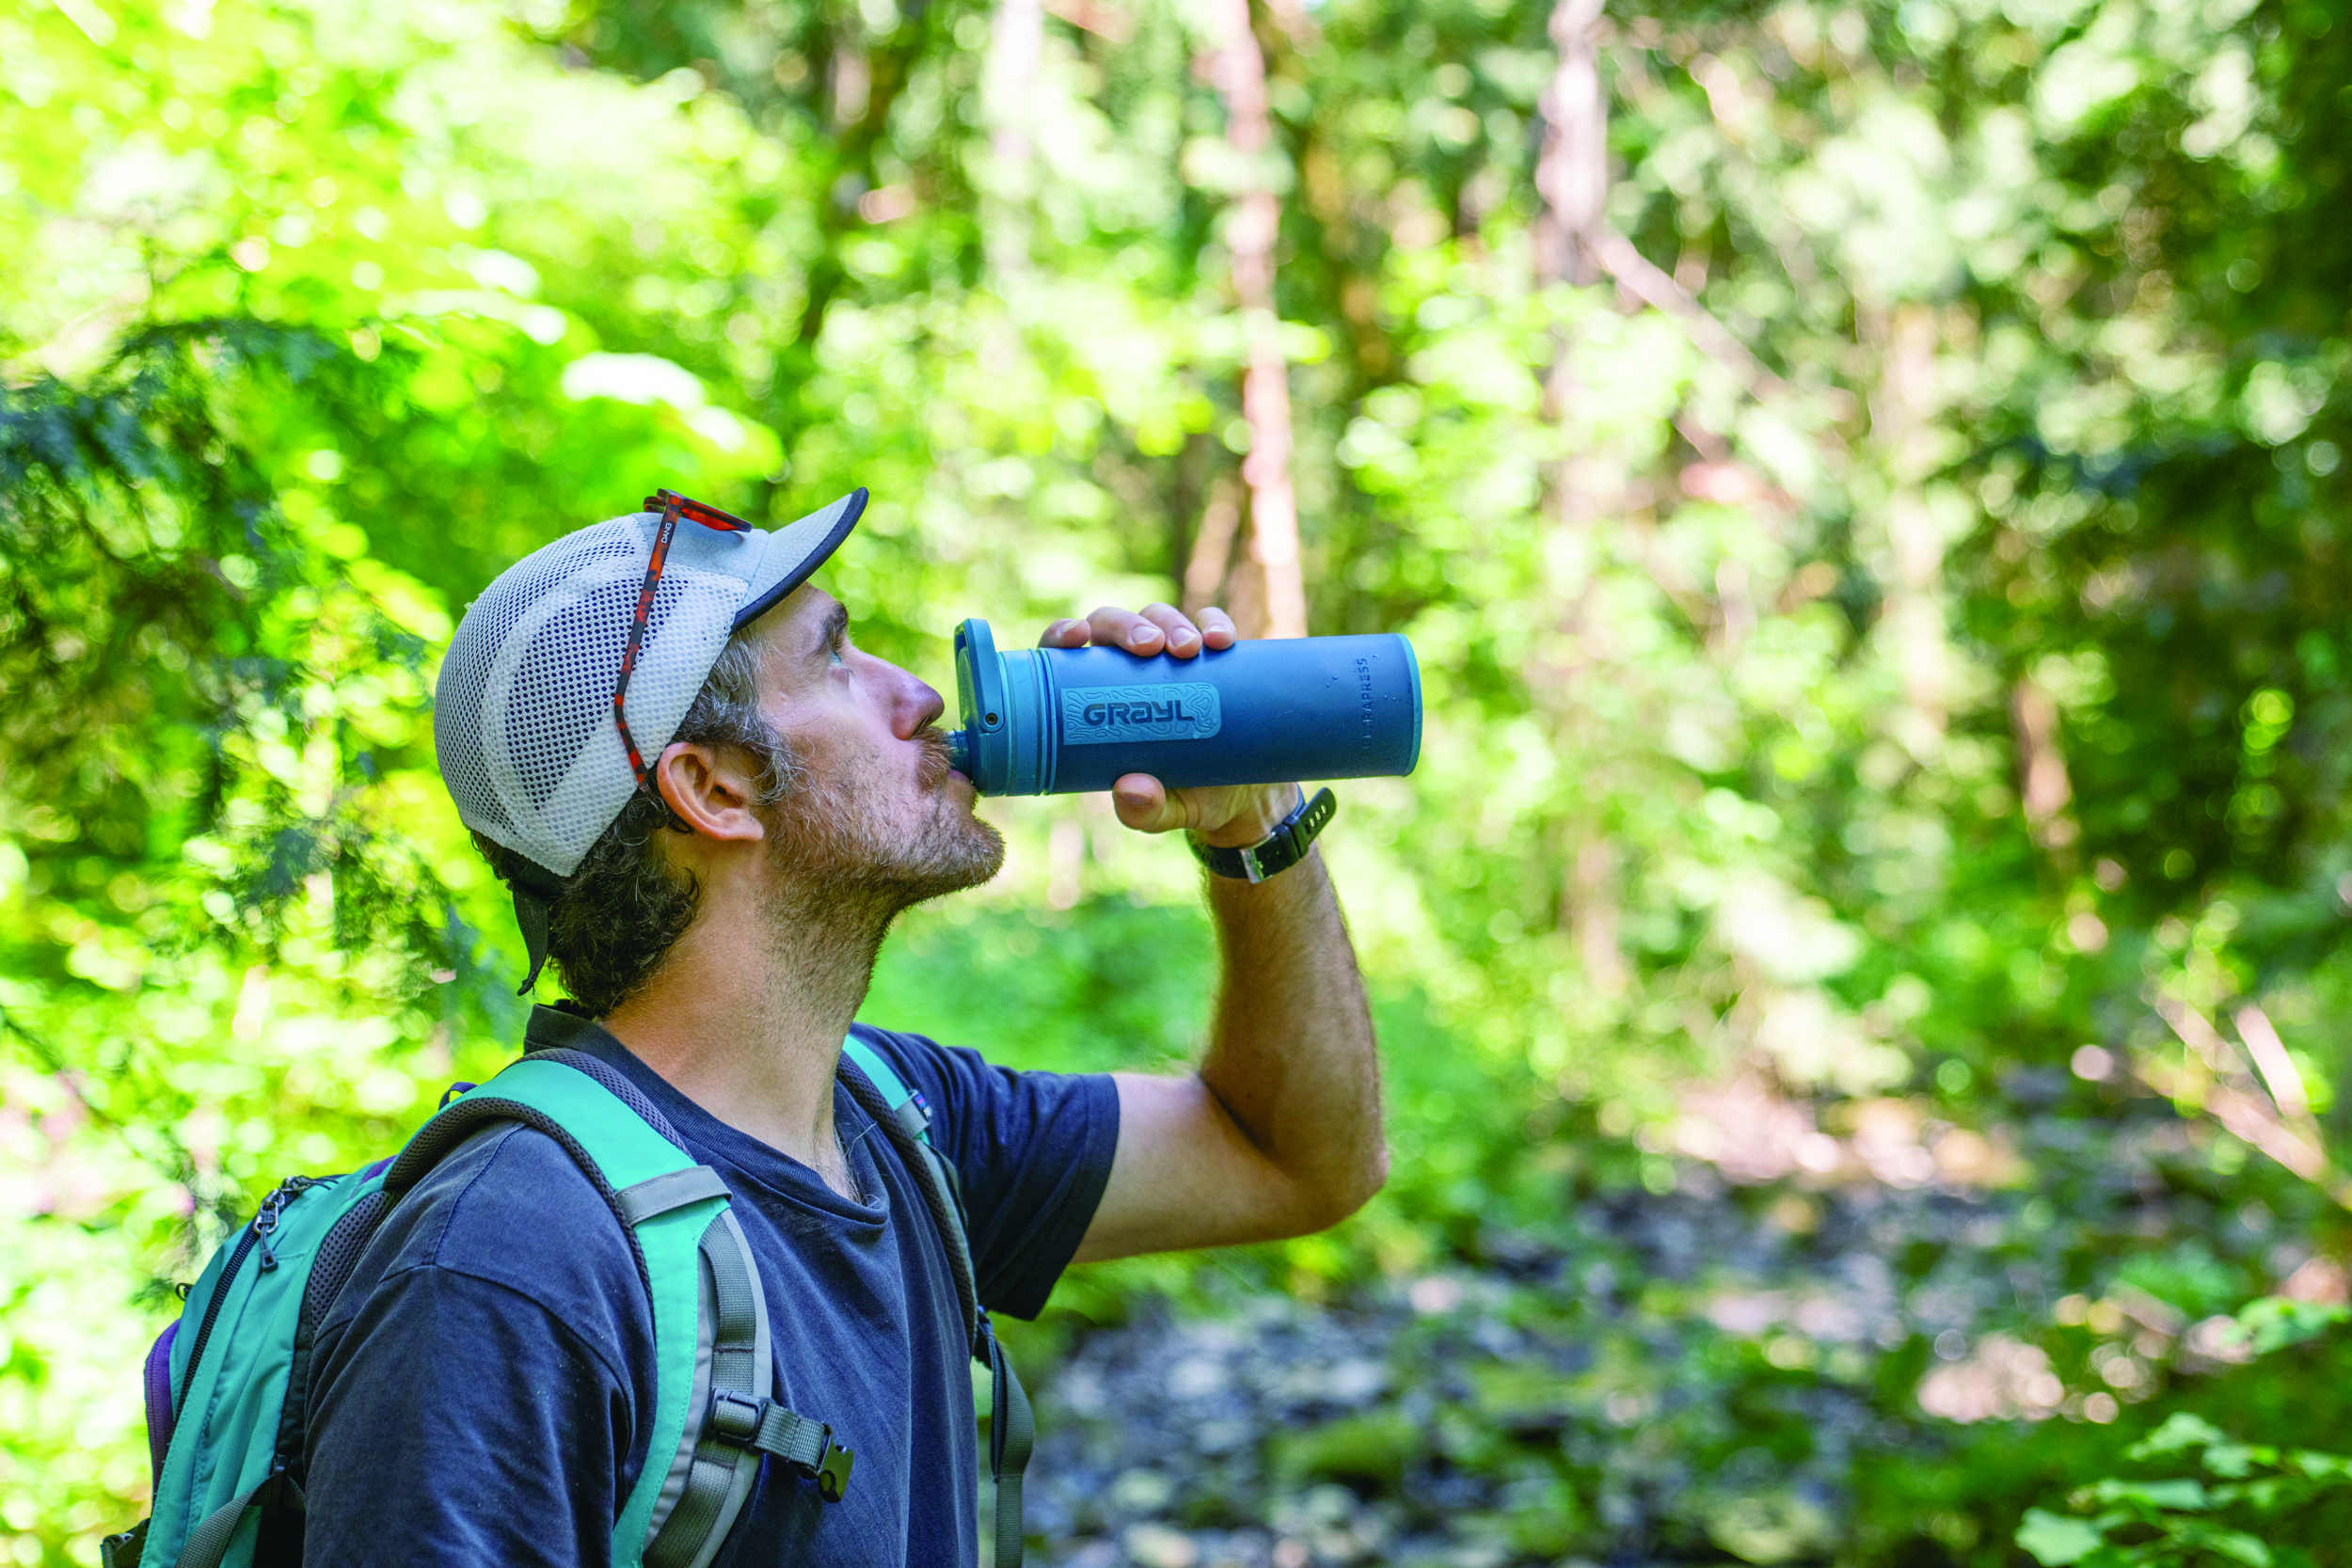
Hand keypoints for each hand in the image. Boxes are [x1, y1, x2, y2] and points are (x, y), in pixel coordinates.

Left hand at [1039, 604, 1301, 848]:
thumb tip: (1129, 788)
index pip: (1068, 655)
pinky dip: (1214, 624)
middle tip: (1150, 647)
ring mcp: (1172, 659)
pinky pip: (1210, 625)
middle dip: (1127, 626)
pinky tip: (1219, 640)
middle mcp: (1131, 669)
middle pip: (1113, 625)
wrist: (1248, 796)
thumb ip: (1144, 810)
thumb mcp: (1166, 811)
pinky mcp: (1214, 657)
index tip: (1077, 636)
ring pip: (1158, 617)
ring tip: (1188, 650)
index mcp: (1099, 698)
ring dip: (1170, 623)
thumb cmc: (1188, 797)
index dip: (1063, 633)